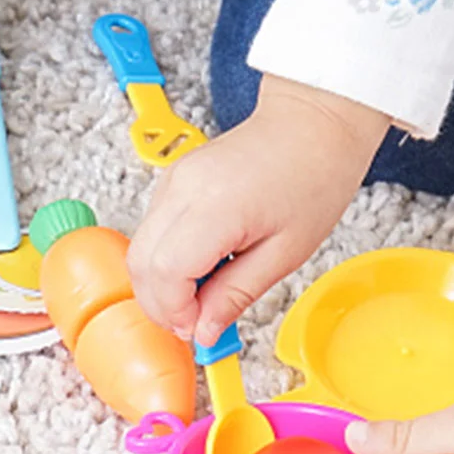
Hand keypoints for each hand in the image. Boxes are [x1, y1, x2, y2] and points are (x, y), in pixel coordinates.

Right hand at [127, 74, 389, 347]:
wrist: (314, 122)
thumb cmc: (313, 175)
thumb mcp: (285, 253)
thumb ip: (236, 295)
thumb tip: (205, 331)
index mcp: (216, 206)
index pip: (165, 273)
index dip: (175, 311)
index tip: (199, 328)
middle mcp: (183, 189)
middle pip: (140, 263)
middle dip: (161, 305)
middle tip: (196, 322)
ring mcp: (173, 181)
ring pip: (140, 250)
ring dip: (162, 284)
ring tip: (204, 294)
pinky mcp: (173, 180)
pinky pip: (151, 232)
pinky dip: (166, 262)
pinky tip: (201, 268)